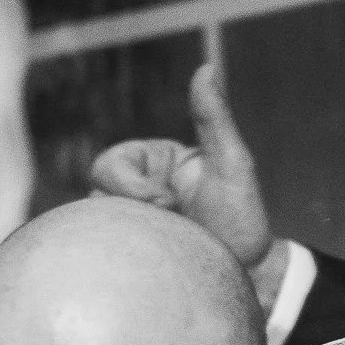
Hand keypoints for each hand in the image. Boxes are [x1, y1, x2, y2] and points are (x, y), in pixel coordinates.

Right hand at [92, 63, 281, 282]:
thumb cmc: (242, 219)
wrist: (250, 275)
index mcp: (150, 165)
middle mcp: (134, 194)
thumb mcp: (232, 165)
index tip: (168, 203)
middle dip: (128, 213)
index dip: (131, 186)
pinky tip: (142, 268)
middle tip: (168, 229)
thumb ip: (214, 118)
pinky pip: (101, 258)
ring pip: (94, 229)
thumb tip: (206, 68)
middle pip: (94, 195)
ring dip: (126, 239)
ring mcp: (131, 228)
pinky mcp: (131, 260)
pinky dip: (116, 262)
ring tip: (162, 251)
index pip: (110, 165)